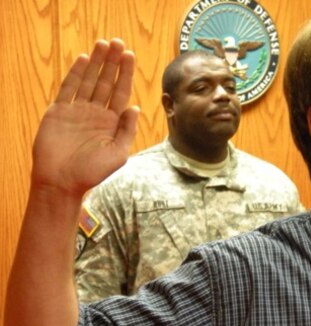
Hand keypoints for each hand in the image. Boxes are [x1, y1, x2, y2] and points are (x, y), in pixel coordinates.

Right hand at [31, 38, 138, 198]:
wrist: (62, 182)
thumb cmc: (92, 172)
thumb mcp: (118, 154)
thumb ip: (127, 130)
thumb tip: (135, 108)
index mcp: (112, 123)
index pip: (121, 92)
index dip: (125, 74)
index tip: (130, 56)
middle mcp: (96, 113)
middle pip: (106, 82)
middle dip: (112, 63)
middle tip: (117, 42)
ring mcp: (78, 111)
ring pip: (89, 81)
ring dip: (96, 63)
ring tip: (103, 44)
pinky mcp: (60, 111)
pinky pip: (69, 88)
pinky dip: (76, 74)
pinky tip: (83, 59)